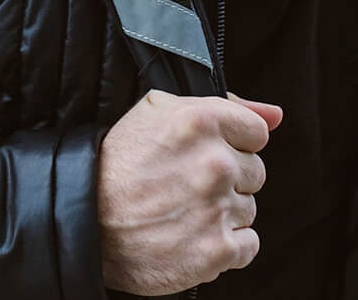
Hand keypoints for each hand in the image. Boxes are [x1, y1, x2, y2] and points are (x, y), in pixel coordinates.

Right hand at [96, 91, 282, 294]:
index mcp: (201, 121)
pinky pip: (249, 246)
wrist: (81, 219)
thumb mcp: (158, 112)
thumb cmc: (118, 162)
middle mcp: (214, 162)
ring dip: (223, 213)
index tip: (203, 155)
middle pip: (255, 172)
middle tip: (186, 186)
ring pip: (249, 209)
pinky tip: (192, 236)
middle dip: (227, 180)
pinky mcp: (217, 251)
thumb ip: (226, 107)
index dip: (231, 144)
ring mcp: (217, 208)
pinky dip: (225, 246)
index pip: (256, 133)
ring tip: (182, 211)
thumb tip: (276, 115)